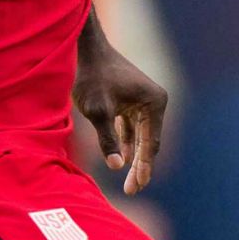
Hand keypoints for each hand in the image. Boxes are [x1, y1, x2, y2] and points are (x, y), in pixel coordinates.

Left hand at [73, 45, 169, 195]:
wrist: (84, 49)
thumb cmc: (91, 77)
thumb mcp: (97, 111)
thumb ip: (107, 139)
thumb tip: (117, 166)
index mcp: (154, 103)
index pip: (150, 143)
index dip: (143, 168)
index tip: (136, 187)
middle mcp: (154, 101)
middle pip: (148, 141)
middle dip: (140, 167)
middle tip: (131, 190)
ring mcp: (144, 100)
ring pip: (140, 136)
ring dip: (134, 157)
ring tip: (129, 181)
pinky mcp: (132, 100)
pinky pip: (132, 127)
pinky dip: (127, 142)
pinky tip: (123, 158)